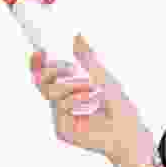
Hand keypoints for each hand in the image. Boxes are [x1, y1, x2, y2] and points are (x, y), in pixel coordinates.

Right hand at [30, 34, 157, 166]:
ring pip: (52, 93)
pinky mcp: (62, 130)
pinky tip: (91, 102)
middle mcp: (63, 103)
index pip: (47, 75)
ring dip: (72, 85)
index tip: (39, 53)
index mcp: (70, 89)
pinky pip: (60, 109)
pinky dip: (75, 101)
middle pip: (42, 83)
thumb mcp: (103, 76)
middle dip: (53, 71)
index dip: (38, 64)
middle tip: (70, 68)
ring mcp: (61, 117)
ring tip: (92, 88)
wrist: (128, 130)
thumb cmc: (119, 104)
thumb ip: (88, 58)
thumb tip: (77, 36)